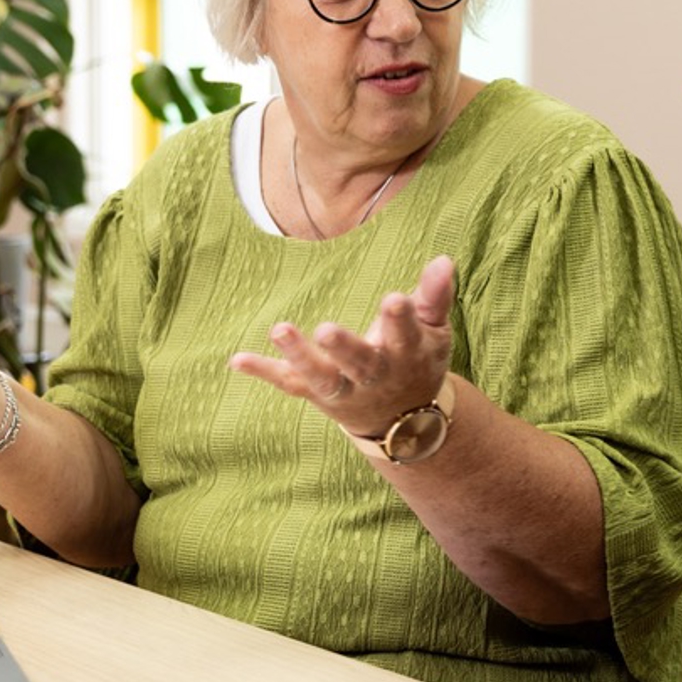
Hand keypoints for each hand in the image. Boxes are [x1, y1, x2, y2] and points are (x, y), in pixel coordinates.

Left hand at [228, 253, 455, 435]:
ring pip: (321, 376)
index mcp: (406, 354)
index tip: (394, 299)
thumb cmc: (417, 360)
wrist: (403, 423)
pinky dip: (264, 373)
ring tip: (279, 330)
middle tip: (326, 330)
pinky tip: (237, 359)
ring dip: (299, 356)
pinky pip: (289, 384)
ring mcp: (344, 388)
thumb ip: (435, 297)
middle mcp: (374, 376)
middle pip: (360, 364)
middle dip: (344, 348)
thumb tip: (444, 259)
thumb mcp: (434, 331)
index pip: (405, 336)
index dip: (400, 320)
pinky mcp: (317, 394)